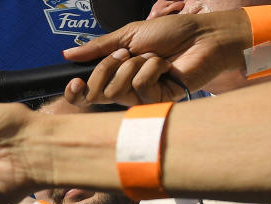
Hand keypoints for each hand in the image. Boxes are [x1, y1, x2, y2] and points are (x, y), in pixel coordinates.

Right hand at [62, 9, 248, 104]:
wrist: (203, 35)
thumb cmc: (172, 33)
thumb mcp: (129, 35)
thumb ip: (98, 47)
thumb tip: (67, 54)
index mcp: (116, 75)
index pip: (87, 95)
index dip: (76, 94)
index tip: (74, 83)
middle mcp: (126, 90)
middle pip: (97, 93)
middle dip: (108, 67)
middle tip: (126, 53)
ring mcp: (142, 98)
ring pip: (118, 90)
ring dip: (134, 64)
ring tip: (153, 57)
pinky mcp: (158, 102)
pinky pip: (140, 87)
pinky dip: (152, 68)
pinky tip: (165, 65)